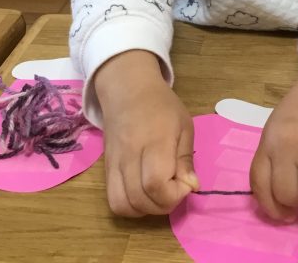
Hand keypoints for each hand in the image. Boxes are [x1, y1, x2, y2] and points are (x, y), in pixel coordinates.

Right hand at [95, 51, 198, 216]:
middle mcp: (130, 155)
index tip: (185, 182)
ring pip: (123, 206)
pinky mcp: (106, 169)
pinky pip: (113, 200)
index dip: (174, 194)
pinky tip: (143, 193)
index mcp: (154, 142)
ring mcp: (115, 163)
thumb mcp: (184, 125)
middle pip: (141, 200)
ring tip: (158, 192)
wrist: (127, 90)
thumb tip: (191, 186)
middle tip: (174, 187)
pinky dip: (130, 205)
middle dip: (163, 204)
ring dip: (145, 209)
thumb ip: (186, 158)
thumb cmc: (161, 105)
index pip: (157, 184)